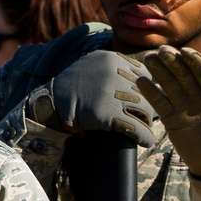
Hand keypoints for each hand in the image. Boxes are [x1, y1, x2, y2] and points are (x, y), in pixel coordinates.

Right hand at [27, 50, 153, 145]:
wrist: (53, 103)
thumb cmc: (74, 85)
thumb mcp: (92, 64)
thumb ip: (113, 64)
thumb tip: (139, 68)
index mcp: (112, 59)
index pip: (143, 72)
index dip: (146, 86)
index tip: (145, 96)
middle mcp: (115, 74)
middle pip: (145, 92)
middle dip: (147, 105)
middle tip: (147, 115)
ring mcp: (113, 94)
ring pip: (144, 109)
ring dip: (146, 121)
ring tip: (145, 127)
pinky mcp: (109, 115)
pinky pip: (135, 127)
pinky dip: (144, 136)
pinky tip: (146, 141)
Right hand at [136, 45, 200, 180]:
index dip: (195, 62)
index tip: (185, 51)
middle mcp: (198, 97)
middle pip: (184, 75)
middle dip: (173, 63)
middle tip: (162, 50)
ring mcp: (183, 107)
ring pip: (170, 86)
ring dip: (160, 72)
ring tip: (148, 59)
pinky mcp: (171, 120)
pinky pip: (160, 103)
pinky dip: (151, 93)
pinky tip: (141, 81)